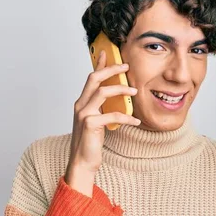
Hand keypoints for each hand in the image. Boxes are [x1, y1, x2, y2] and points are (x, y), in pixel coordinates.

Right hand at [65, 50, 140, 195]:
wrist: (82, 162)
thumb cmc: (90, 143)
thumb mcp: (97, 122)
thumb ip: (102, 109)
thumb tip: (118, 99)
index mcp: (82, 103)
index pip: (91, 78)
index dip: (99, 64)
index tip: (108, 52)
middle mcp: (80, 105)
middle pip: (94, 78)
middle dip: (111, 70)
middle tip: (126, 67)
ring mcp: (83, 114)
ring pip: (102, 92)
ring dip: (121, 89)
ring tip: (135, 91)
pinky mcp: (90, 124)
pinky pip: (112, 115)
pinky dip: (127, 117)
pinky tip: (136, 122)